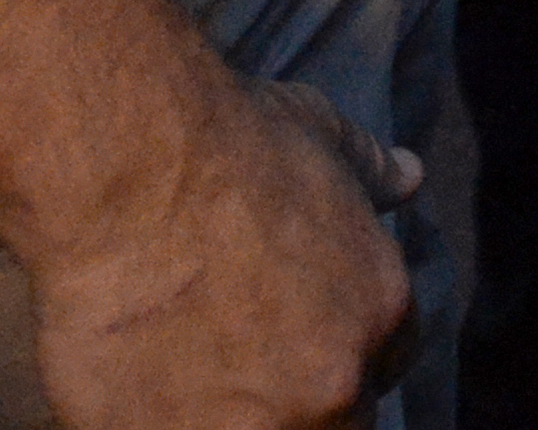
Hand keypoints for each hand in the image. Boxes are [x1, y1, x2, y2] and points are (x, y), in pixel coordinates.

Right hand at [26, 72, 422, 427]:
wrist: (129, 171)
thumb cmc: (227, 143)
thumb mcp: (321, 136)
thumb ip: (370, 172)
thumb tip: (408, 174)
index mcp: (380, 314)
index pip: (381, 367)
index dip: (337, 351)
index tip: (293, 337)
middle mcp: (332, 388)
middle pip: (331, 421)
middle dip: (290, 396)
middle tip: (234, 358)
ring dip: (229, 416)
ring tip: (178, 377)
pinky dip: (156, 423)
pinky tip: (133, 392)